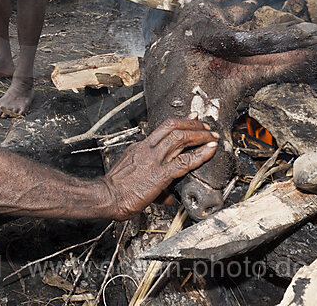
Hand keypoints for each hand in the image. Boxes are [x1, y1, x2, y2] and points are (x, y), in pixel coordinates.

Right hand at [102, 119, 218, 220]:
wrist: (106, 197)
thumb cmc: (116, 190)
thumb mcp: (131, 173)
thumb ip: (150, 177)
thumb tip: (168, 193)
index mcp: (139, 147)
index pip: (163, 129)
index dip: (181, 123)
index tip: (191, 119)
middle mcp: (147, 149)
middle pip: (173, 127)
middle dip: (192, 124)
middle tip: (205, 126)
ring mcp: (153, 160)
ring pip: (180, 138)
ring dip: (199, 135)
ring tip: (211, 136)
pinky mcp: (160, 175)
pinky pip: (184, 161)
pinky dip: (200, 154)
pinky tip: (209, 151)